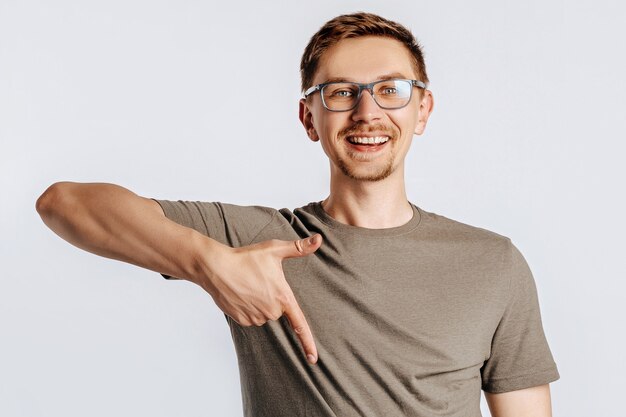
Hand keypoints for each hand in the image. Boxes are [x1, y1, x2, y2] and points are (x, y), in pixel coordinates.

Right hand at [199, 234, 322, 363]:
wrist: (216, 267)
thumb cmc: (246, 257)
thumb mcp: (274, 250)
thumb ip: (298, 248)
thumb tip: (319, 239)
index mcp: (283, 297)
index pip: (300, 324)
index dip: (308, 343)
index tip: (313, 358)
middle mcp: (270, 311)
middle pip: (278, 310)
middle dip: (271, 297)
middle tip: (259, 280)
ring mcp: (255, 317)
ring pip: (264, 314)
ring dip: (259, 302)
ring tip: (248, 284)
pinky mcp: (241, 320)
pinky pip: (251, 317)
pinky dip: (248, 307)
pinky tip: (240, 293)